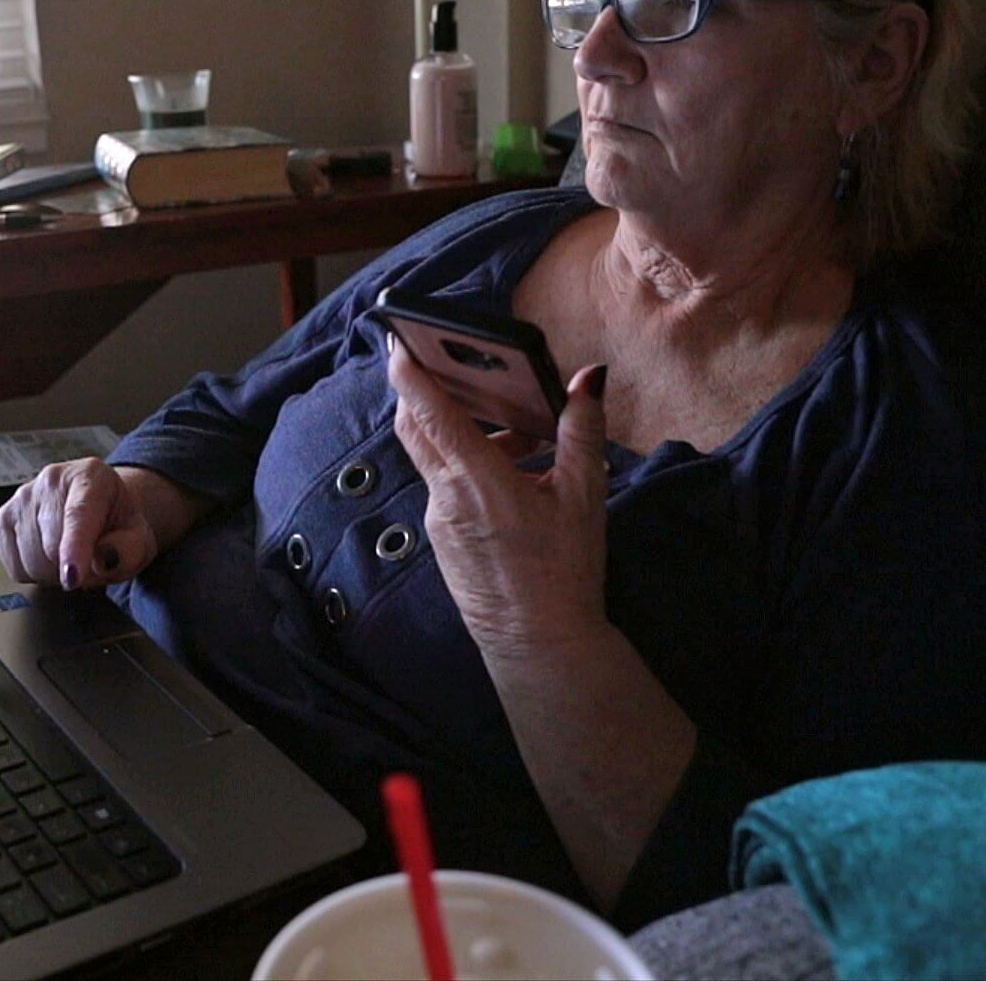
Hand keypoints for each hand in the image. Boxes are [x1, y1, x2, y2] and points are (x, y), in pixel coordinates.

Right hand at [0, 458, 157, 589]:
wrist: (100, 510)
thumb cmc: (117, 524)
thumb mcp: (139, 538)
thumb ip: (128, 550)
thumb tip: (103, 561)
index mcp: (91, 477)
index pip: (78, 516)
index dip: (74, 550)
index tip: (72, 577)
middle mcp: (52, 480)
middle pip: (52, 546)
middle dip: (74, 570)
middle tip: (91, 562)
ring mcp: (23, 497)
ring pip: (30, 560)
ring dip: (54, 573)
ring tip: (71, 558)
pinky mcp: (4, 516)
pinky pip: (14, 565)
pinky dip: (34, 572)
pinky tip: (49, 557)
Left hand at [388, 344, 610, 652]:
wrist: (539, 644)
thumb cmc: (564, 572)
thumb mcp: (583, 496)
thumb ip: (581, 431)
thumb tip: (588, 380)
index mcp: (477, 481)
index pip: (430, 413)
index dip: (409, 373)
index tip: (396, 341)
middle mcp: (445, 497)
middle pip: (414, 428)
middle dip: (420, 391)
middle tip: (438, 361)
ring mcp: (437, 520)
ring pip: (434, 458)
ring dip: (460, 433)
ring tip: (519, 433)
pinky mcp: (442, 539)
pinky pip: (445, 487)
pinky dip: (468, 467)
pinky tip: (514, 475)